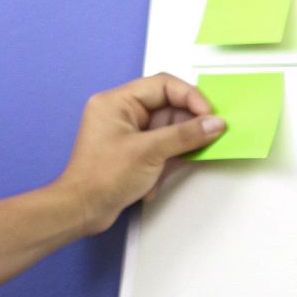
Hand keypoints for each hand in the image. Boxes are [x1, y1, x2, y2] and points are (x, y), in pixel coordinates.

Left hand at [52, 72, 225, 235]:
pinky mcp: (132, 151)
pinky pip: (160, 144)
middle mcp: (121, 112)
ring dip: (180, 143)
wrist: (82, 210)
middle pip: (167, 106)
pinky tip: (166, 171)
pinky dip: (169, 157)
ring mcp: (127, 132)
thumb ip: (186, 135)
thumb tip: (214, 123)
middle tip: (209, 134)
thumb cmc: (103, 178)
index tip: (210, 114)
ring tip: (189, 156)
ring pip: (167, 128)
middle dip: (188, 122)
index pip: (162, 86)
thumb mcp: (150, 152)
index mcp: (117, 101)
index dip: (190, 97)